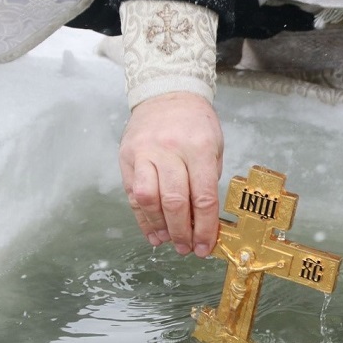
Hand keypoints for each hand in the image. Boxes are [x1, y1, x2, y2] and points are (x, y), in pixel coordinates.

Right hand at [120, 92, 223, 256]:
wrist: (166, 92)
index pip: (203, 196)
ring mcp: (144, 152)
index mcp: (199, 147)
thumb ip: (208, 180)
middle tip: (188, 249)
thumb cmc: (196, 123)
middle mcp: (169, 149)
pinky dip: (142, 218)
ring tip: (169, 242)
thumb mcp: (215, 146)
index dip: (205, 227)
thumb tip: (204, 222)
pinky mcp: (127, 157)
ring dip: (159, 227)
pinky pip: (133, 193)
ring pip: (148, 198)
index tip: (206, 246)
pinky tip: (152, 233)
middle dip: (182, 232)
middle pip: (174, 201)